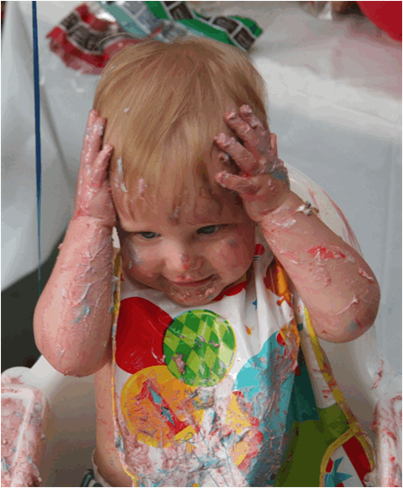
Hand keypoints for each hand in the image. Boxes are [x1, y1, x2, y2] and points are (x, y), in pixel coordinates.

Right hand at [73, 110, 115, 227]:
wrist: (92, 225)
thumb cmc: (101, 211)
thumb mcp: (108, 190)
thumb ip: (112, 178)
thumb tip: (125, 171)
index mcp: (91, 173)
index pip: (92, 149)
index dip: (94, 134)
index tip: (98, 120)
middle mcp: (88, 172)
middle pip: (89, 145)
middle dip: (92, 129)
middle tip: (95, 113)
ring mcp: (91, 178)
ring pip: (91, 152)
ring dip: (96, 136)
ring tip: (100, 121)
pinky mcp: (95, 186)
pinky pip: (99, 169)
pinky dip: (103, 157)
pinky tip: (109, 147)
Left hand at [214, 105, 289, 221]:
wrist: (281, 210)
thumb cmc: (275, 188)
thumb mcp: (276, 166)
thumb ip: (272, 149)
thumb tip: (272, 134)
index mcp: (267, 156)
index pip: (260, 134)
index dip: (252, 120)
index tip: (242, 107)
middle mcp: (264, 163)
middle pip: (253, 141)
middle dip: (241, 127)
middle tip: (228, 114)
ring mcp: (260, 176)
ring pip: (246, 159)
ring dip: (233, 148)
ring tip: (219, 138)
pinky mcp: (254, 191)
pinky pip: (241, 184)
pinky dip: (230, 179)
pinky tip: (218, 175)